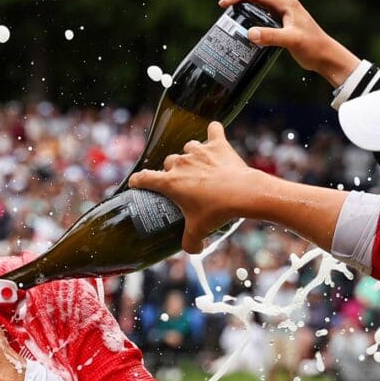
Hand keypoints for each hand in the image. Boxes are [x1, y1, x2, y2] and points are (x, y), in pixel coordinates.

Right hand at [130, 121, 256, 252]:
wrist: (242, 194)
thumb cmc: (217, 211)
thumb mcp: (198, 231)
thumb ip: (190, 243)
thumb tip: (192, 250)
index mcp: (170, 182)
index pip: (144, 178)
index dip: (138, 180)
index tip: (136, 183)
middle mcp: (181, 163)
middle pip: (169, 162)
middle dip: (172, 171)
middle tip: (183, 183)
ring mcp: (199, 152)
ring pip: (188, 148)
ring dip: (191, 155)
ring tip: (200, 166)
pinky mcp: (218, 145)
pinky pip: (214, 130)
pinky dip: (214, 132)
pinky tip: (215, 134)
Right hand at [219, 0, 358, 85]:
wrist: (324, 55)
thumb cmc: (313, 46)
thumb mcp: (291, 40)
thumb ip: (271, 36)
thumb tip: (250, 33)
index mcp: (286, 3)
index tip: (225, 2)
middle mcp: (283, 3)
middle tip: (223, 3)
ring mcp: (282, 11)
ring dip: (243, 0)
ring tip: (229, 8)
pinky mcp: (280, 21)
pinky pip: (261, 11)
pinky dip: (249, 11)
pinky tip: (242, 19)